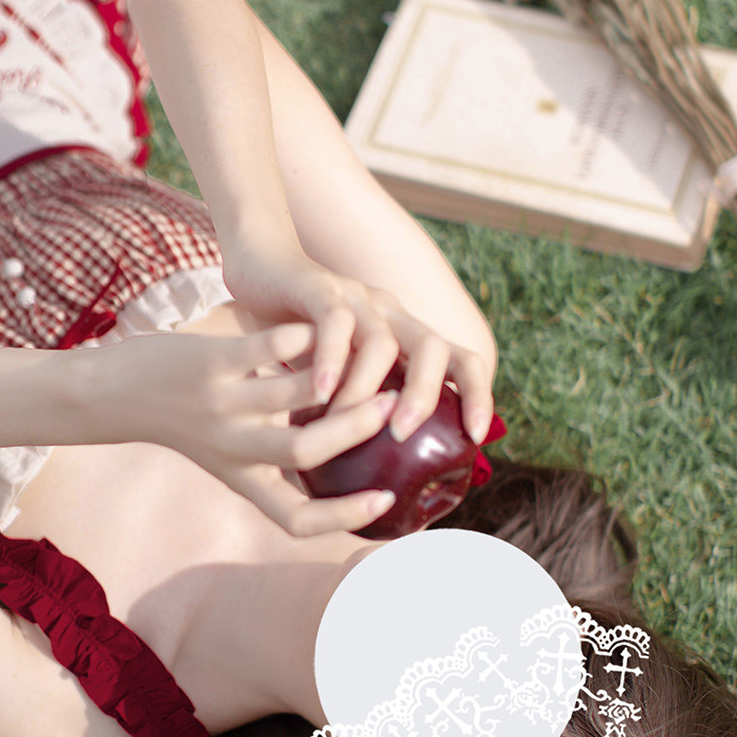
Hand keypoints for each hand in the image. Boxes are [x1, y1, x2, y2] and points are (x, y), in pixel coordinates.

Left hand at [89, 322, 405, 535]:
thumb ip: (277, 454)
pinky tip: (321, 327)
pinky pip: (261, 350)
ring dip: (337, 378)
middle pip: (303, 452)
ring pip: (289, 397)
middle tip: (391, 405)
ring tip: (370, 358)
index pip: (295, 520)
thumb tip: (337, 452)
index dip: (342, 518)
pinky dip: (298, 338)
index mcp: (243, 478)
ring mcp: (218, 406)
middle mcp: (232, 449)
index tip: (384, 501)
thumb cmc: (187, 419)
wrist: (112, 394)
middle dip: (353, 430)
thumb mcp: (230, 452)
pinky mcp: (206, 365)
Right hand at [220, 240, 494, 443]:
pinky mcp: (319, 289)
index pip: (460, 359)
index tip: (478, 438)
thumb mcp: (336, 372)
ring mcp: (357, 299)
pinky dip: (332, 360)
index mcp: (403, 335)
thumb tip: (367, 469)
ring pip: (382, 342)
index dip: (478, 394)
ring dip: (368, 388)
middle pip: (433, 348)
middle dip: (425, 394)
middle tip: (402, 435)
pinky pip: (335, 323)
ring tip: (346, 425)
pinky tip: (320, 394)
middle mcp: (389, 313)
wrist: (259, 266)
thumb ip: (356, 406)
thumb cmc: (298, 332)